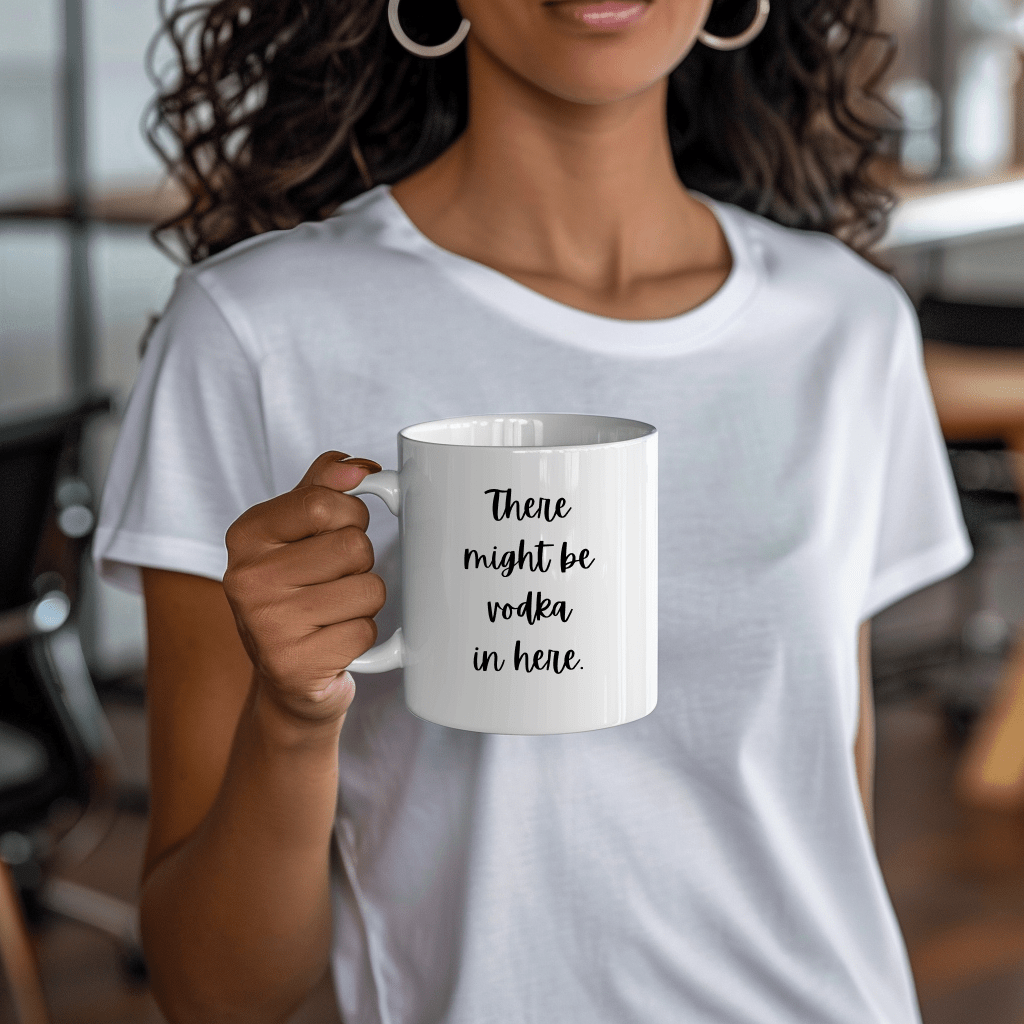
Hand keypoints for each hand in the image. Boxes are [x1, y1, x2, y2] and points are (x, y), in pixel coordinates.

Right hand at [223, 451, 385, 724]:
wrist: (287, 678)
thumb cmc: (298, 594)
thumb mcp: (299, 532)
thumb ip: (323, 487)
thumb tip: (358, 467)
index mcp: (248, 535)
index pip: (325, 502)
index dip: (351, 515)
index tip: (339, 530)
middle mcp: (248, 578)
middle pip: (354, 545)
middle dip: (360, 563)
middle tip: (333, 582)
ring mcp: (267, 624)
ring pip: (369, 589)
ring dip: (364, 602)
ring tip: (333, 612)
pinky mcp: (294, 664)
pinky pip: (366, 631)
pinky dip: (360, 636)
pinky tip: (332, 641)